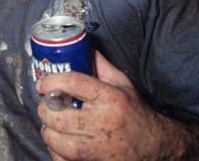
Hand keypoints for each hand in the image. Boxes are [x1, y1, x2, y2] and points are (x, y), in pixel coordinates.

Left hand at [35, 51, 178, 159]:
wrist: (156, 146)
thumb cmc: (136, 113)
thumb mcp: (123, 84)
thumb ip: (101, 66)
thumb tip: (82, 48)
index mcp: (110, 98)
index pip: (72, 83)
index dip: (50, 81)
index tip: (42, 83)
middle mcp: (103, 123)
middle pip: (59, 116)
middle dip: (44, 110)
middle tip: (45, 105)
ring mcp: (99, 147)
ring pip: (58, 141)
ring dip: (47, 132)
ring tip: (50, 124)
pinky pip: (63, 159)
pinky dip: (55, 151)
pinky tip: (58, 142)